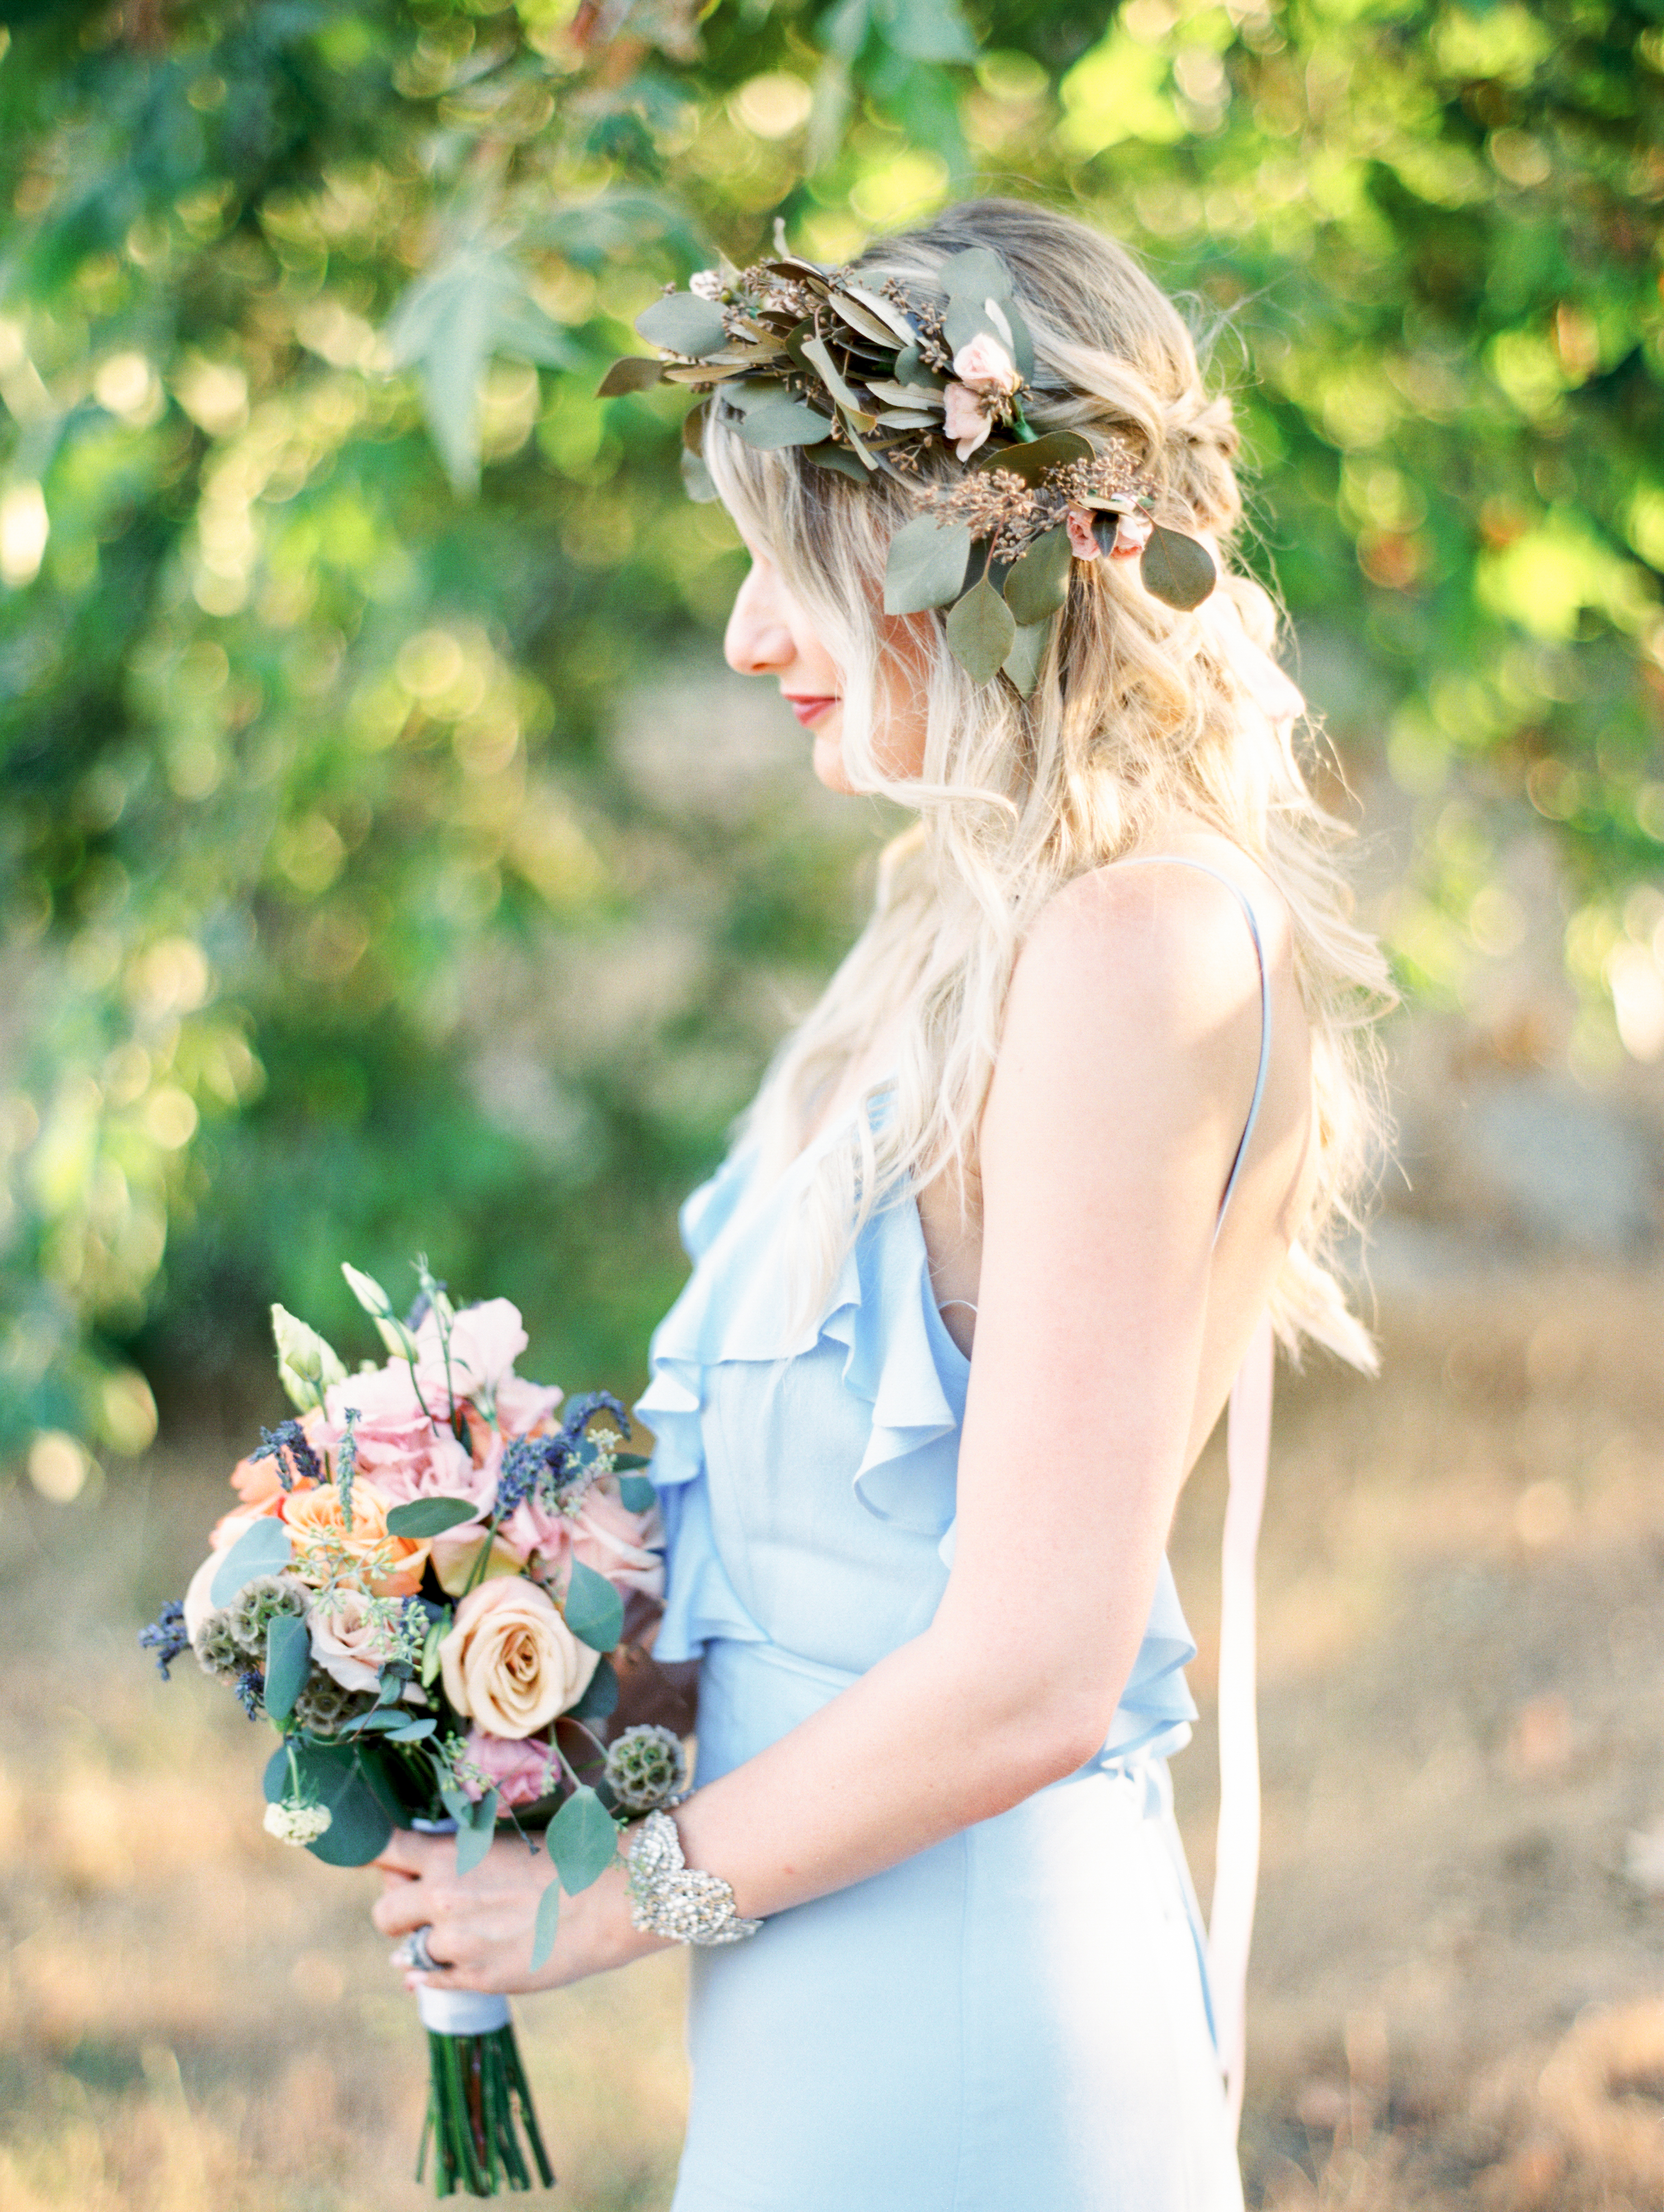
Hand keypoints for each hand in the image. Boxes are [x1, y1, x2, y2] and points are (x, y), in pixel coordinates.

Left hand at [371, 1828, 663, 1996]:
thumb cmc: (566, 1856)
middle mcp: (443, 1898)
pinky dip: (432, 1974)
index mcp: (450, 1854)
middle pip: (382, 1910)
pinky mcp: (478, 1979)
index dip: (375, 1858)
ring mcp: (458, 1943)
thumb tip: (416, 1884)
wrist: (612, 1897)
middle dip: (397, 1908)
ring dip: (421, 1944)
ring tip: (453, 1935)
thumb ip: (458, 1859)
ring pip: (406, 1952)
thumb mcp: (504, 1842)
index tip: (378, 1863)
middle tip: (421, 1905)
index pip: (382, 1851)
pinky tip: (451, 1963)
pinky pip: (431, 1982)